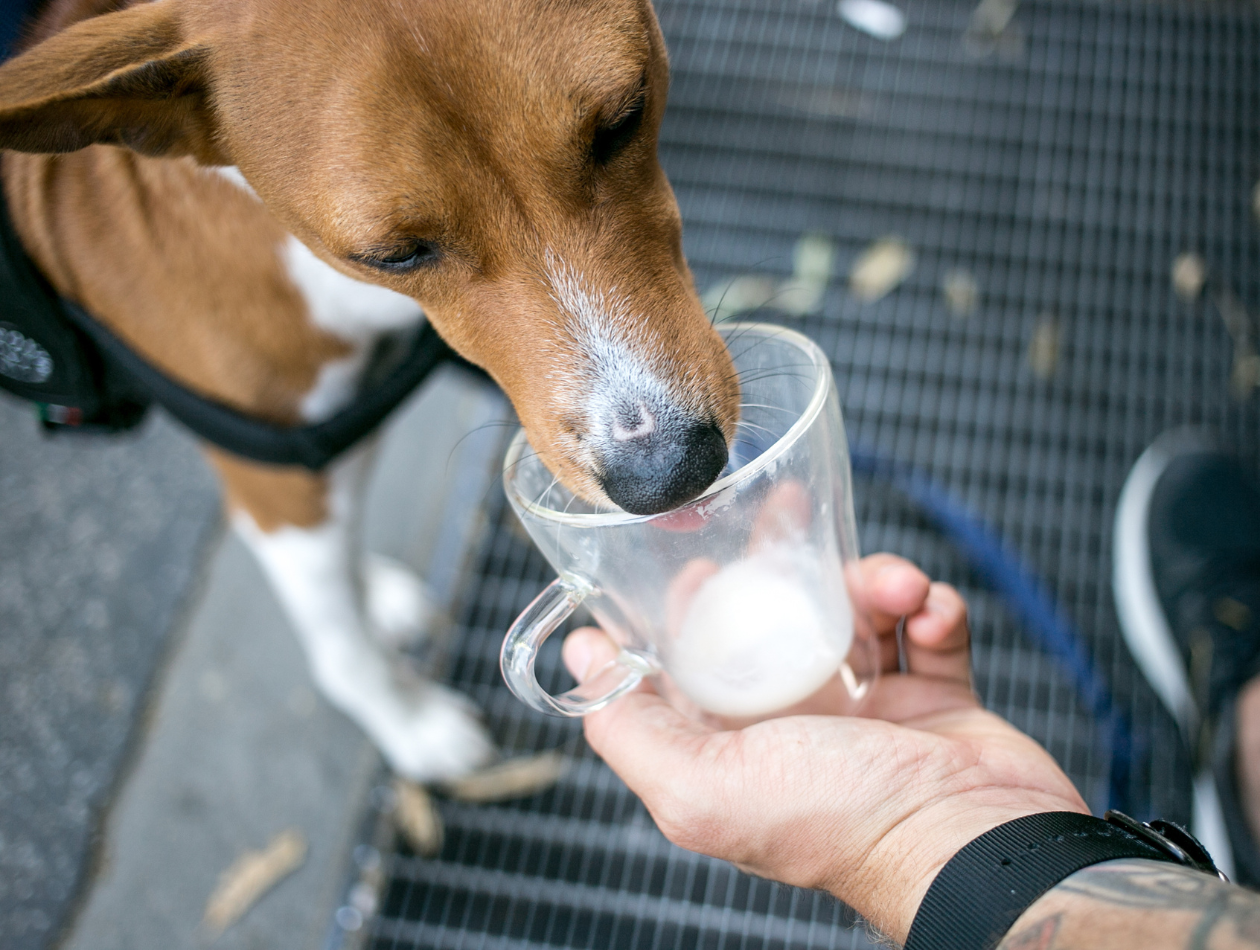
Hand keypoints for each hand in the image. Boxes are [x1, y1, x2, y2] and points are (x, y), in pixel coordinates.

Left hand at [561, 554, 1087, 943]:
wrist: (978, 848)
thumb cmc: (843, 824)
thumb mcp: (703, 787)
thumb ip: (629, 728)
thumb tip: (579, 657)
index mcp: (737, 745)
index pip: (696, 661)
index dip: (691, 606)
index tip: (699, 561)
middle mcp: (796, 727)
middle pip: (776, 621)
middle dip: (783, 564)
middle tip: (788, 511)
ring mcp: (869, 710)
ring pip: (856, 613)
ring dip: (875, 582)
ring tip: (896, 585)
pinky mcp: (935, 697)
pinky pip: (927, 628)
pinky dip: (934, 609)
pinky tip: (933, 613)